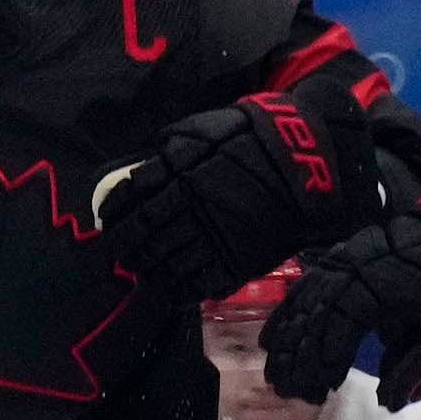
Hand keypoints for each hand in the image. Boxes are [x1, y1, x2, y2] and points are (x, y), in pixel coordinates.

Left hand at [91, 80, 363, 304]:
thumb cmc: (256, 138)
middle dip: (126, 246)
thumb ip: (171, 151)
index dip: (116, 214)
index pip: (131, 198)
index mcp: (178, 172)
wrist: (310, 160)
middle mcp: (189, 206)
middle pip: (142, 234)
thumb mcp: (207, 131)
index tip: (110, 222)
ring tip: (143, 271)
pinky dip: (180, 288)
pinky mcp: (236, 260)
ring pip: (166, 261)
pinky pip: (199, 282)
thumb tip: (139, 173)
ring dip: (149, 269)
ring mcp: (212, 236)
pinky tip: (172, 288)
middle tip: (121, 253)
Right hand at [261, 166, 420, 407]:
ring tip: (278, 366)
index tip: (317, 392)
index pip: (335, 327)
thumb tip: (390, 400)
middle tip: (290, 390)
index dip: (320, 362)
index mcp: (382, 287)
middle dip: (297, 354)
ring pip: (308, 293)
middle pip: (314, 312)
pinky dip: (299, 304)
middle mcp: (359, 266)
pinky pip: (317, 277)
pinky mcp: (360, 249)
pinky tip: (289, 325)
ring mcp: (356, 253)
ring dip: (291, 331)